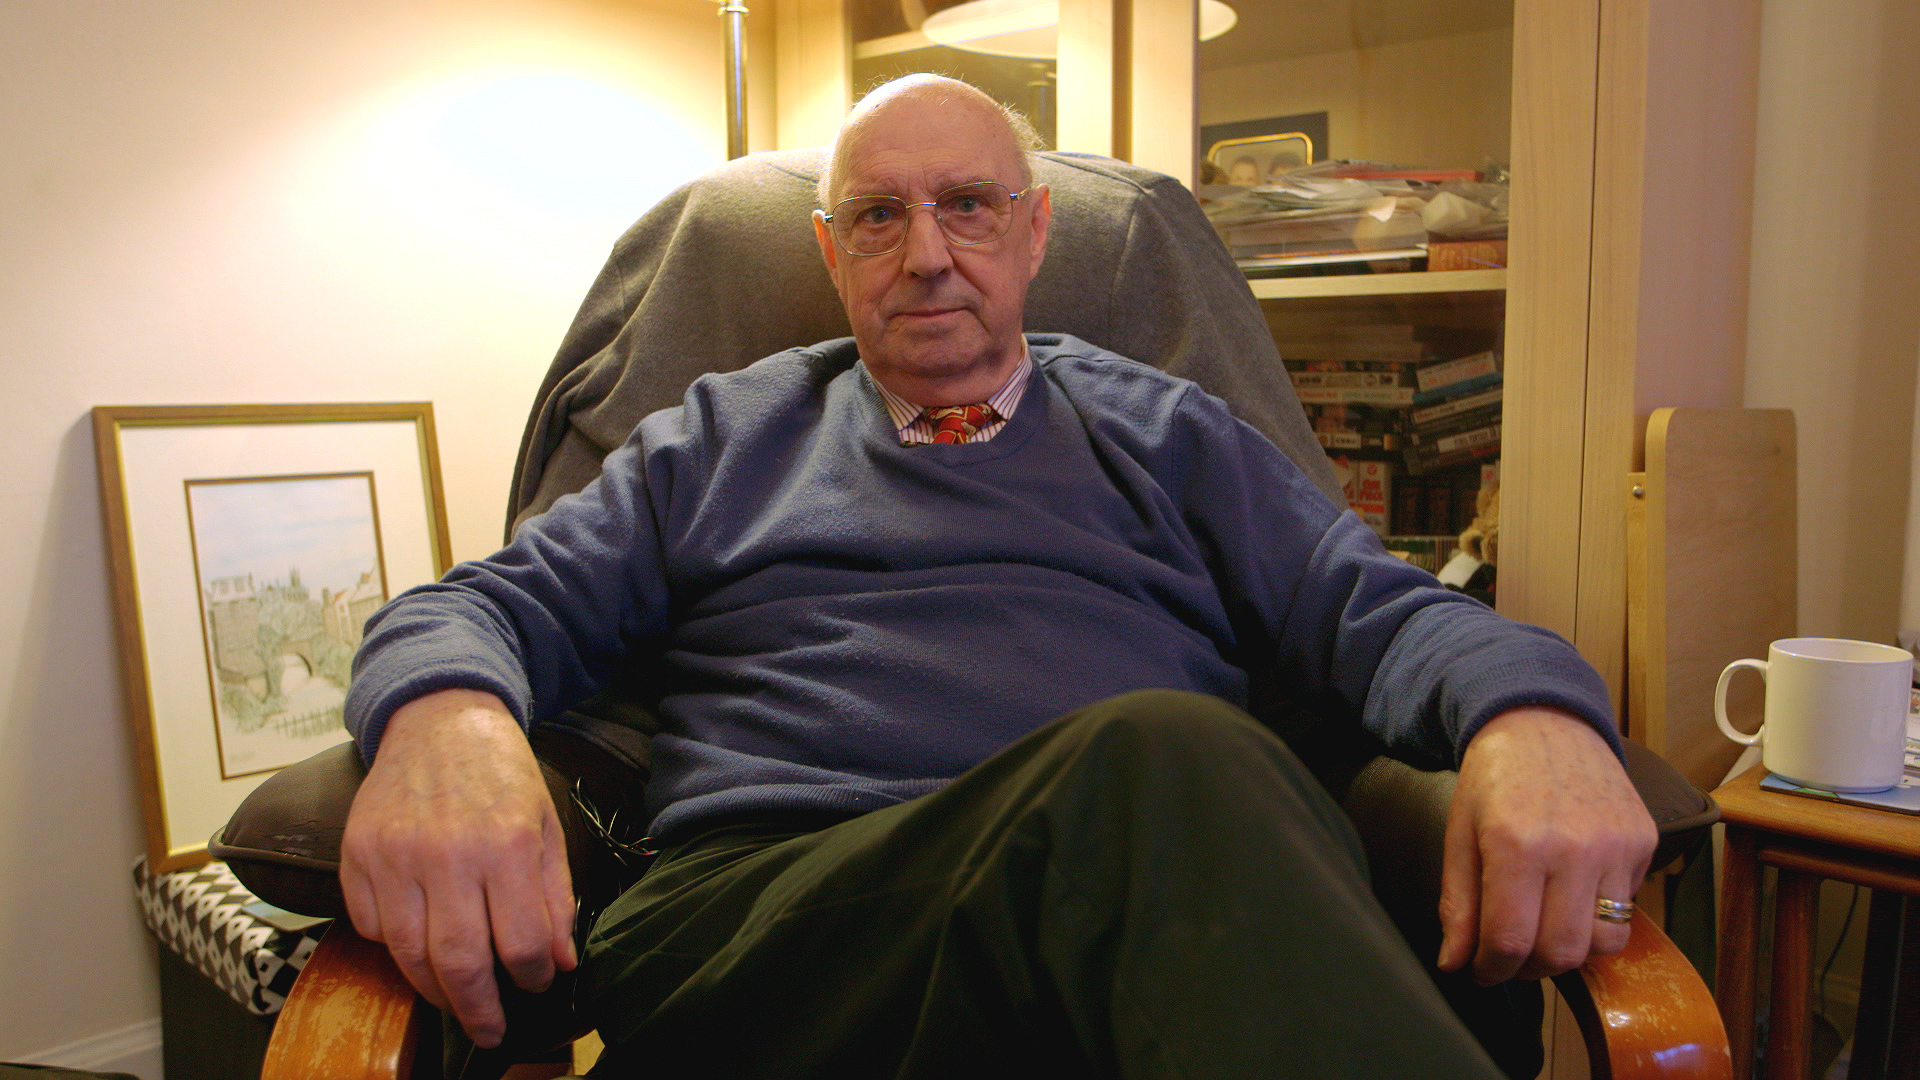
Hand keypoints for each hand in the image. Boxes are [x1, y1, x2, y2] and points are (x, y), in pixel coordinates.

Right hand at [340, 688, 576, 1047]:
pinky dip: (392, 947)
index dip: (533, 977)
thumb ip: (554, 897)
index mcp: (506, 844)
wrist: (439, 720)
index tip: (537, 984)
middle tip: (489, 1029)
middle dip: (477, 1010)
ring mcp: (394, 855)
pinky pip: (369, 927)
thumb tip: (560, 963)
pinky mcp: (356, 854)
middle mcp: (447, 852)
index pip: (521, 943)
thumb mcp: (545, 827)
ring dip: (433, 989)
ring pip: (408, 955)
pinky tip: (417, 943)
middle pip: (458, 961)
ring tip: (456, 997)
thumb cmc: (500, 775)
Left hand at [1437, 707, 1656, 983]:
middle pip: (1561, 952)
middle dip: (1530, 969)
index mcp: (1516, 844)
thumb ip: (1457, 904)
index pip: (1510, 940)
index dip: (1492, 969)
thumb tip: (1454, 963)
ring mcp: (1615, 845)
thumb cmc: (1494, 779)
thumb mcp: (1459, 834)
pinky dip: (1600, 918)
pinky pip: (1628, 909)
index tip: (1483, 971)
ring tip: (1544, 930)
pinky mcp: (1644, 841)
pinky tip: (1572, 896)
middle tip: (1512, 956)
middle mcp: (1572, 847)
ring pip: (1604, 942)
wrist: (1544, 721)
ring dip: (1571, 951)